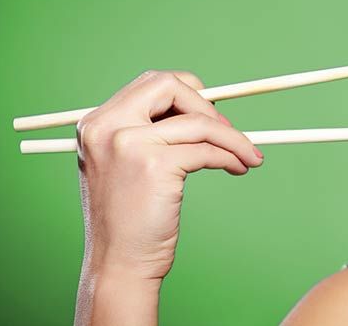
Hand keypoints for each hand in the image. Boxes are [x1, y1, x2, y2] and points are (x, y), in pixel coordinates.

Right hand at [75, 69, 263, 282]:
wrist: (118, 265)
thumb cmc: (130, 218)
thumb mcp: (126, 163)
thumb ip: (149, 131)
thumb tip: (205, 106)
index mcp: (97, 123)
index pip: (151, 83)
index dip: (188, 94)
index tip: (209, 117)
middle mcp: (106, 127)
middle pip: (169, 85)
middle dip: (207, 104)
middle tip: (228, 131)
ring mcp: (128, 144)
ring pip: (199, 122)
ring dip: (233, 137)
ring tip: (249, 155)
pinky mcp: (154, 166)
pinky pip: (207, 150)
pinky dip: (231, 155)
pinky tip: (240, 168)